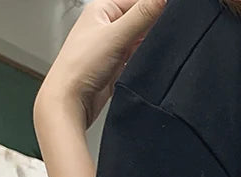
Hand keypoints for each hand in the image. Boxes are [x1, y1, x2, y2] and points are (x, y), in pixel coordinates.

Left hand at [36, 0, 166, 130]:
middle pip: (139, 19)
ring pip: (139, 39)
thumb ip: (142, 15)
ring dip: (147, 46)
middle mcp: (105, 25)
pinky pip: (136, 57)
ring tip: (148, 52)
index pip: (136, 0)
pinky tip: (144, 65)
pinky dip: (143, 60)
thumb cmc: (80, 66)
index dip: (154, 7)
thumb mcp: (117, 35)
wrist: (71, 101)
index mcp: (102, 9)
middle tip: (161, 37)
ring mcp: (111, 46)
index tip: (169, 14)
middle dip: (152, 28)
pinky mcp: (116, 65)